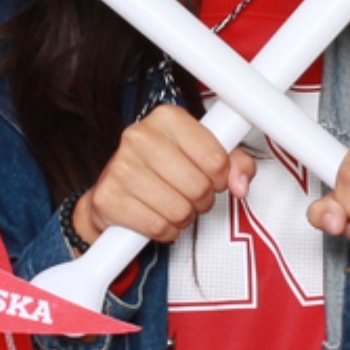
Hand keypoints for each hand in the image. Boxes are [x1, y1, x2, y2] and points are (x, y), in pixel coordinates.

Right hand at [73, 104, 256, 246]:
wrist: (116, 190)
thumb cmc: (162, 169)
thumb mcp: (202, 155)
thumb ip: (234, 164)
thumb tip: (241, 183)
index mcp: (166, 118)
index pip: (215, 157)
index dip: (222, 176)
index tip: (213, 177)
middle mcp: (139, 136)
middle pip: (198, 186)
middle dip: (202, 199)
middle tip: (193, 196)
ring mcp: (120, 166)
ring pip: (178, 209)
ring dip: (184, 217)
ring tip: (175, 206)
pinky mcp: (108, 198)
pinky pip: (157, 226)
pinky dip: (165, 230)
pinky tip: (158, 217)